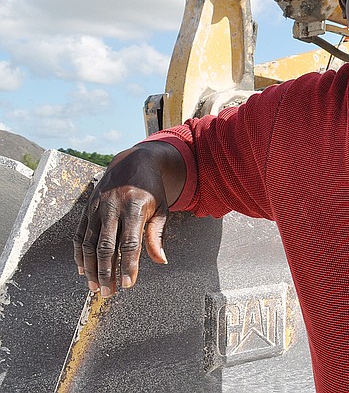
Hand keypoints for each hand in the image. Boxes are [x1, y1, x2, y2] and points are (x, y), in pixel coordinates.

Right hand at [73, 142, 183, 296]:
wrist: (132, 162)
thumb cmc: (151, 189)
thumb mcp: (162, 208)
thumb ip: (158, 235)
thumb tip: (160, 261)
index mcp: (135, 208)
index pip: (130, 243)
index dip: (128, 265)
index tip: (127, 284)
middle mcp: (113, 209)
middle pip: (106, 247)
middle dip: (106, 272)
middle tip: (108, 293)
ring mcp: (97, 209)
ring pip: (90, 244)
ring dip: (90, 268)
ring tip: (95, 286)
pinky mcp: (87, 209)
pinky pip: (80, 235)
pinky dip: (80, 254)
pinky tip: (83, 269)